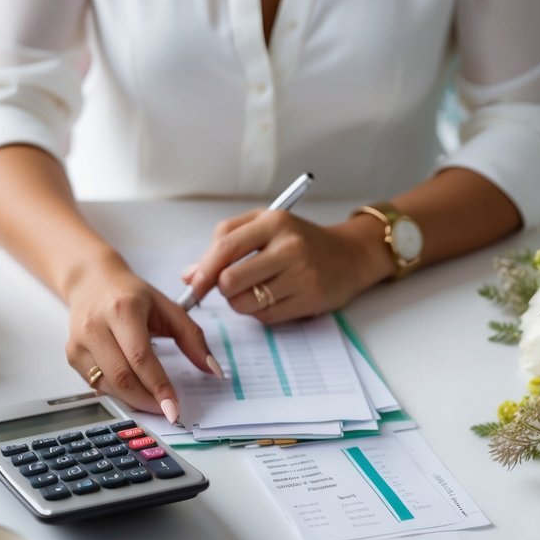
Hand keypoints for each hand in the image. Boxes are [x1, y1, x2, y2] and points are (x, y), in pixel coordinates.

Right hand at [64, 261, 219, 419]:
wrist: (91, 282)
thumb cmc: (131, 295)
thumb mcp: (168, 308)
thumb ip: (193, 338)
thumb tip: (213, 370)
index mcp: (122, 309)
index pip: (141, 357)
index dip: (159, 387)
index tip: (173, 409)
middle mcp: (95, 325)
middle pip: (122, 377)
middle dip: (147, 400)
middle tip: (166, 410)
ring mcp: (79, 342)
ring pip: (108, 385)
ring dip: (133, 399)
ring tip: (152, 401)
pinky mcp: (72, 355)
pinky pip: (97, 384)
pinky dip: (117, 393)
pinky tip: (132, 389)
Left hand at [183, 209, 391, 322]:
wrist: (350, 255)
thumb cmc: (300, 241)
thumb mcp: (265, 228)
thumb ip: (226, 244)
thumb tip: (189, 274)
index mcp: (273, 222)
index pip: (225, 247)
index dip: (203, 270)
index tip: (193, 284)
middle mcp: (289, 246)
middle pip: (230, 280)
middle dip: (222, 289)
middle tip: (230, 286)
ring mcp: (301, 274)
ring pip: (245, 303)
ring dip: (241, 303)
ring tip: (255, 291)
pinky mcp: (310, 299)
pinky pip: (266, 317)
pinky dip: (261, 313)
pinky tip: (274, 299)